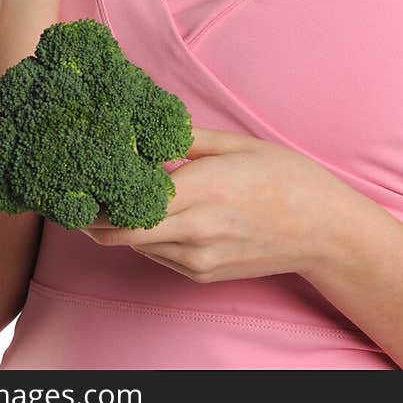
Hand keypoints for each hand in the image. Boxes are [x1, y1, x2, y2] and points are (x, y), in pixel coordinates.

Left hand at [78, 128, 344, 283]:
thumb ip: (185, 140)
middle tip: (78, 191)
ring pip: (134, 246)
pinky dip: (146, 236)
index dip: (94, 194)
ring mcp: (197, 259)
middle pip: (117, 233)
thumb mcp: (235, 144)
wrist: (324, 230)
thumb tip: (144, 128)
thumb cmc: (286, 178)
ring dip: (117, 226)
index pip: (125, 203)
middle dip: (91, 216)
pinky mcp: (202, 274)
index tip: (77, 175)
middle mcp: (194, 231)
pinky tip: (152, 212)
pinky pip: (159, 255)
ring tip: (109, 196)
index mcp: (201, 190)